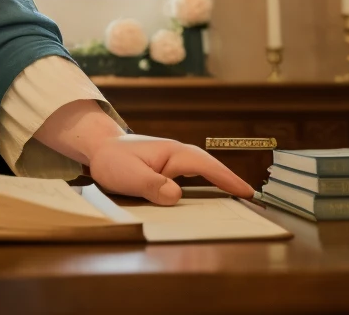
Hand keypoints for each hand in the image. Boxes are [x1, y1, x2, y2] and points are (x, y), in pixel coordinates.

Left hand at [84, 134, 253, 204]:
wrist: (98, 149)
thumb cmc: (113, 159)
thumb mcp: (129, 174)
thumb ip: (151, 185)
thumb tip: (175, 196)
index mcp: (171, 153)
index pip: (205, 165)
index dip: (226, 178)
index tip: (246, 191)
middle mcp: (176, 155)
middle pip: (209, 167)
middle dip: (229, 181)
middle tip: (249, 198)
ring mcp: (172, 162)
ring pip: (202, 172)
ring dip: (218, 184)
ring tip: (236, 200)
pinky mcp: (167, 170)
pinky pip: (191, 178)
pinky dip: (204, 186)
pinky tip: (209, 199)